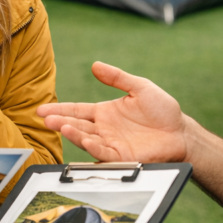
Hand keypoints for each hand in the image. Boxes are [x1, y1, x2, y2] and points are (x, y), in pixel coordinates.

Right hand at [37, 62, 188, 163]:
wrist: (181, 132)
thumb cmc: (163, 111)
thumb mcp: (139, 87)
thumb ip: (117, 77)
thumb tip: (95, 65)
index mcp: (105, 113)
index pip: (77, 110)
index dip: (59, 109)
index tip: (42, 110)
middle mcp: (104, 129)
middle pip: (76, 125)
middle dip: (59, 122)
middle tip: (44, 119)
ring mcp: (111, 144)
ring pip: (86, 139)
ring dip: (72, 133)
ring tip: (60, 126)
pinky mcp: (121, 157)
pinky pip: (103, 152)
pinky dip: (91, 146)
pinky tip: (83, 139)